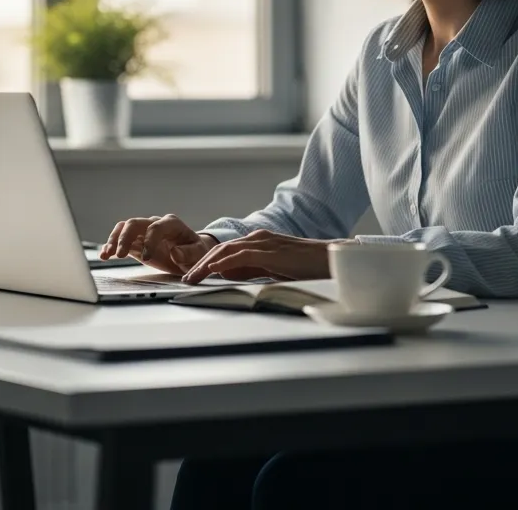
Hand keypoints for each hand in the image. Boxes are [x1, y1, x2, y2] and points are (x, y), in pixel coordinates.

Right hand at [99, 214, 217, 275]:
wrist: (192, 254)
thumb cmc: (196, 252)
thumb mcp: (198, 254)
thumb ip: (189, 253)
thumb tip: (175, 252)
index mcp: (171, 224)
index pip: (156, 227)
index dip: (149, 241)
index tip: (147, 258)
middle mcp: (154, 224)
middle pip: (134, 224)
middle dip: (125, 238)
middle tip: (120, 254)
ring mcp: (144, 232)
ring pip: (124, 229)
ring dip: (114, 240)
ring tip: (106, 254)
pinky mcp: (137, 243)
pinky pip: (121, 240)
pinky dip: (112, 246)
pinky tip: (105, 255)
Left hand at [181, 230, 332, 283]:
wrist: (332, 260)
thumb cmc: (306, 267)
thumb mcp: (272, 269)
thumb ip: (251, 269)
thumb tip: (228, 275)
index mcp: (257, 242)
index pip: (224, 251)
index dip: (205, 263)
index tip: (192, 276)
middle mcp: (257, 238)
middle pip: (220, 249)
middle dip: (199, 264)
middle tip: (185, 279)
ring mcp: (263, 242)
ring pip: (226, 251)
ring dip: (205, 265)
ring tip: (191, 277)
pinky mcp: (270, 251)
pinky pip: (241, 255)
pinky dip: (224, 263)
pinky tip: (212, 271)